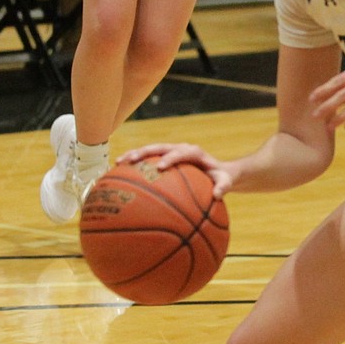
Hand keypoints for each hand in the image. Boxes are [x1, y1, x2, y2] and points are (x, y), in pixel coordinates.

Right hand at [117, 143, 233, 198]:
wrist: (219, 171)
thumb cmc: (221, 177)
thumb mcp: (226, 181)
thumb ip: (224, 186)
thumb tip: (217, 196)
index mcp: (195, 152)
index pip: (181, 152)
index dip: (171, 158)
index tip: (160, 167)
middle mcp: (181, 149)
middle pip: (160, 147)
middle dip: (144, 152)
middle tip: (131, 160)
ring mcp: (171, 152)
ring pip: (150, 151)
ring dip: (134, 155)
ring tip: (118, 163)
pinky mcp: (164, 158)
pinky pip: (147, 160)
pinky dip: (134, 165)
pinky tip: (119, 175)